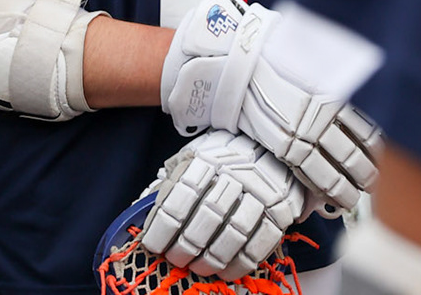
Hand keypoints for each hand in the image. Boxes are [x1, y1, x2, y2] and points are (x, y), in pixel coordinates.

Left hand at [137, 130, 306, 279]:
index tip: (153, 244)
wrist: (274, 149)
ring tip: (197, 267)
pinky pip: (258, 245)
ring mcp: (260, 194)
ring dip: (210, 258)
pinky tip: (224, 270)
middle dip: (185, 246)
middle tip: (175, 259)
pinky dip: (239, 264)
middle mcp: (235, 175)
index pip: (180, 196)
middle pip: (206, 217)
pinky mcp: (280, 213)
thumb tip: (141, 208)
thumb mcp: (195, 156)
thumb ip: (171, 180)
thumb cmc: (225, 158)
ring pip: (233, 234)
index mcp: (208, 160)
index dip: (163, 225)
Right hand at [159, 0, 381, 209]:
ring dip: (354, 184)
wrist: (238, 62)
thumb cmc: (273, 51)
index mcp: (337, 89)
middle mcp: (326, 113)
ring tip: (359, 195)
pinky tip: (337, 198)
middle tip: (376, 181)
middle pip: (359, 149)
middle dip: (370, 169)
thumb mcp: (313, 53)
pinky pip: (313, 173)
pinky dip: (328, 189)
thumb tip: (359, 69)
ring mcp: (306, 131)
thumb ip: (336, 68)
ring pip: (341, 166)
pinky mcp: (286, 145)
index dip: (380, 146)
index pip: (369, 126)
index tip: (386, 156)